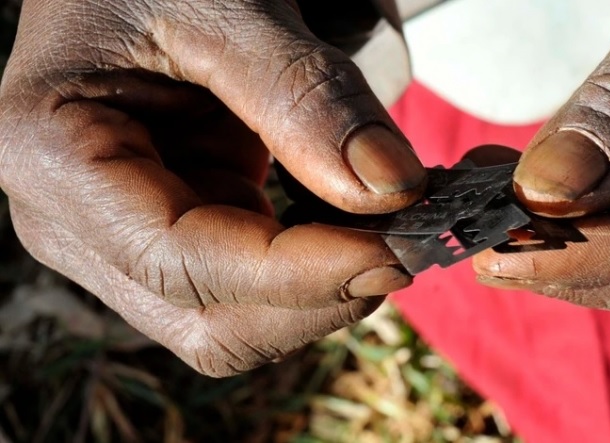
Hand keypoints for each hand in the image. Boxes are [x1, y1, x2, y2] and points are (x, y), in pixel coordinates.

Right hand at [0, 0, 425, 375]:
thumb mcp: (223, 5)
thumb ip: (303, 95)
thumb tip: (391, 188)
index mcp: (56, 160)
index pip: (182, 263)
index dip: (298, 274)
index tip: (393, 251)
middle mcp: (79, 222)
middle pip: (208, 322)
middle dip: (314, 300)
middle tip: (404, 247)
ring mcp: (129, 236)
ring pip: (236, 317)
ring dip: (321, 293)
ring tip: (388, 233)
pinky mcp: (179, 228)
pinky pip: (251, 283)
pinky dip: (314, 268)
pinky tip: (358, 227)